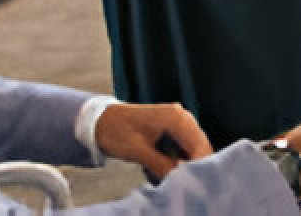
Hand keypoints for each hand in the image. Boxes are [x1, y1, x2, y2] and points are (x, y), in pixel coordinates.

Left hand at [93, 102, 212, 179]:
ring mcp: (180, 123)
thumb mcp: (137, 151)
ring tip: (153, 171)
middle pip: (199, 149)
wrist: (101, 120)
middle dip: (187, 167)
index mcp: (177, 118)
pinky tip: (152, 166)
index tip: (184, 182)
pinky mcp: (174, 130)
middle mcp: (183, 118)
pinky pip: (182, 150)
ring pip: (191, 151)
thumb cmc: (116, 131)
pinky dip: (171, 161)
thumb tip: (180, 179)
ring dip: (177, 165)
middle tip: (167, 179)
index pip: (199, 147)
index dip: (196, 166)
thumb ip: (162, 165)